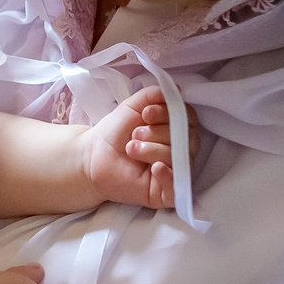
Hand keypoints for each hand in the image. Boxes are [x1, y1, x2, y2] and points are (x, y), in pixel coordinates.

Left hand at [83, 86, 178, 209]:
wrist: (93, 157)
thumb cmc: (116, 132)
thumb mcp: (134, 106)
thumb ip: (154, 95)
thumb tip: (176, 90)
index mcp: (176, 129)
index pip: (189, 119)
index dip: (170, 114)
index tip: (146, 113)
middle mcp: (181, 151)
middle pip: (188, 138)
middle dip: (159, 132)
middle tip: (135, 134)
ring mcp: (175, 172)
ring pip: (180, 158)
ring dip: (153, 149)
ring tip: (132, 149)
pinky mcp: (166, 193)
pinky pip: (178, 185)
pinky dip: (168, 174)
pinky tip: (154, 168)